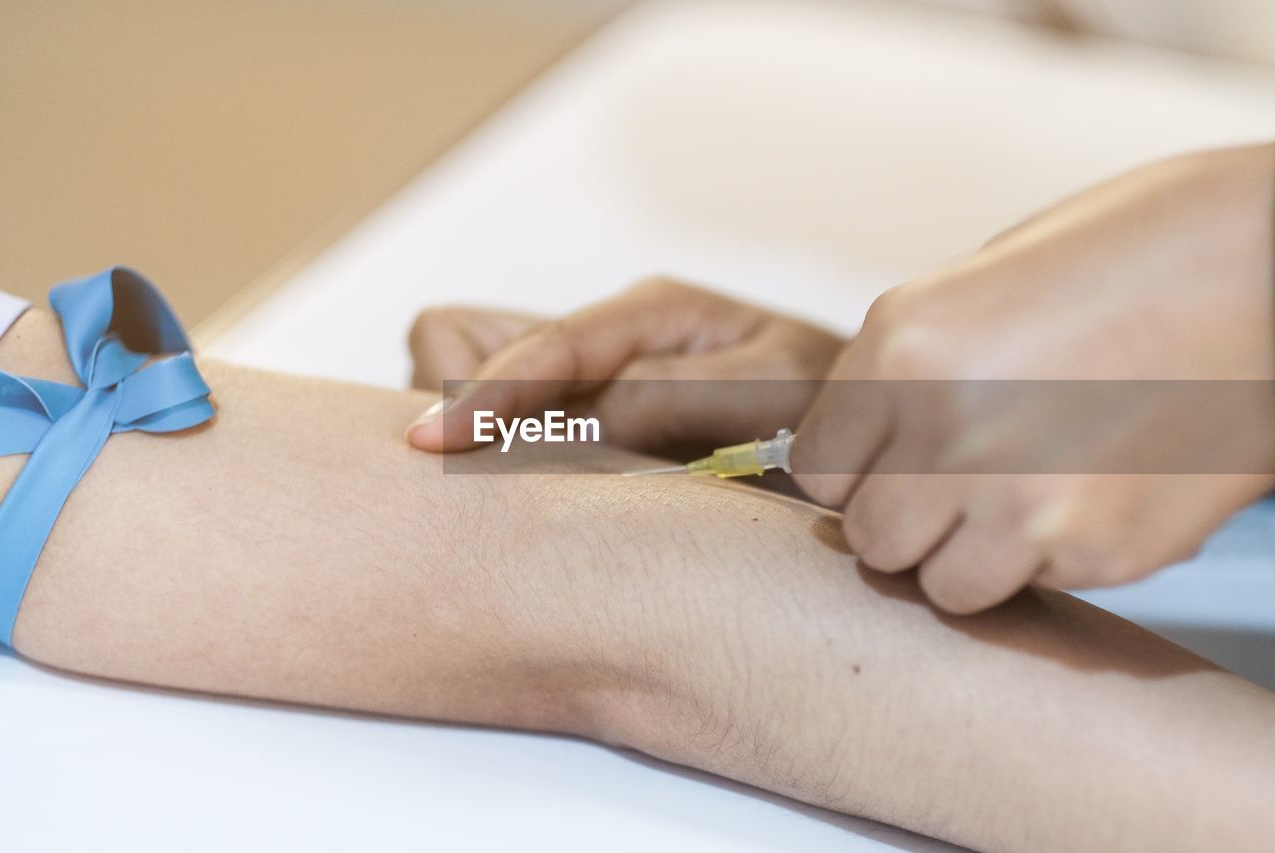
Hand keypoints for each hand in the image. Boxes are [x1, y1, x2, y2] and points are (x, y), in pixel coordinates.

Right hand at [406, 277, 845, 454]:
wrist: (861, 426)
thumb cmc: (828, 403)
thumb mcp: (774, 391)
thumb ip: (675, 395)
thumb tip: (580, 420)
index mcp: (650, 313)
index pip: (540, 344)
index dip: (486, 394)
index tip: (432, 445)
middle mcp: (608, 336)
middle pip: (468, 340)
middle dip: (456, 398)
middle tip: (476, 471)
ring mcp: (590, 377)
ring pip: (476, 380)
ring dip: (479, 431)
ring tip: (519, 490)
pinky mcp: (588, 420)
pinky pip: (513, 430)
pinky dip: (506, 458)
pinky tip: (545, 499)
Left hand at [792, 143, 1274, 612]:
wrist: (1270, 266)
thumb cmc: (1119, 257)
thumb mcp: (969, 289)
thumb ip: (897, 379)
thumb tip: (855, 458)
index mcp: (904, 351)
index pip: (815, 468)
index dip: (853, 466)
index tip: (884, 459)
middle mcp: (950, 434)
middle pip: (871, 539)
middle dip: (904, 517)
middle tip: (953, 482)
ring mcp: (1026, 504)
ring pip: (944, 585)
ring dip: (969, 554)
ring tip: (1021, 493)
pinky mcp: (1101, 553)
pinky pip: (1036, 585)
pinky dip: (1053, 554)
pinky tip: (1095, 485)